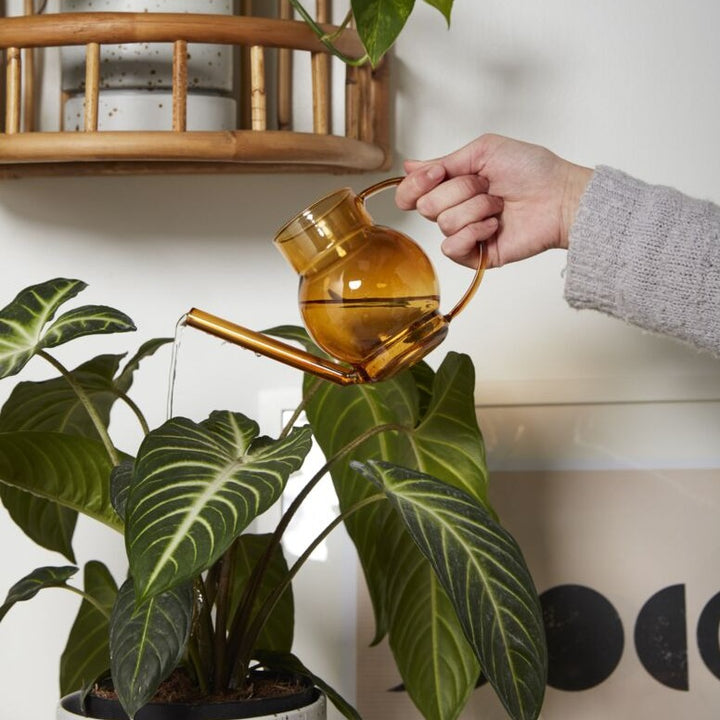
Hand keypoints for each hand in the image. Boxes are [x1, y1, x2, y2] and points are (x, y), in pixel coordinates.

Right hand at [395, 134, 592, 268]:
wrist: (559, 196)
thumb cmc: (532, 170)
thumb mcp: (483, 151)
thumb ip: (444, 160)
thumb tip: (409, 166)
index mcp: (452, 185)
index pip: (410, 193)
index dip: (416, 184)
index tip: (439, 173)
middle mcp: (454, 209)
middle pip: (426, 206)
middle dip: (460, 190)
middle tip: (487, 186)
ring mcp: (464, 233)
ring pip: (444, 223)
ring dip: (476, 208)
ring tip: (499, 205)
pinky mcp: (475, 255)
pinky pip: (452, 247)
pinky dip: (474, 232)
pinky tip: (494, 226)